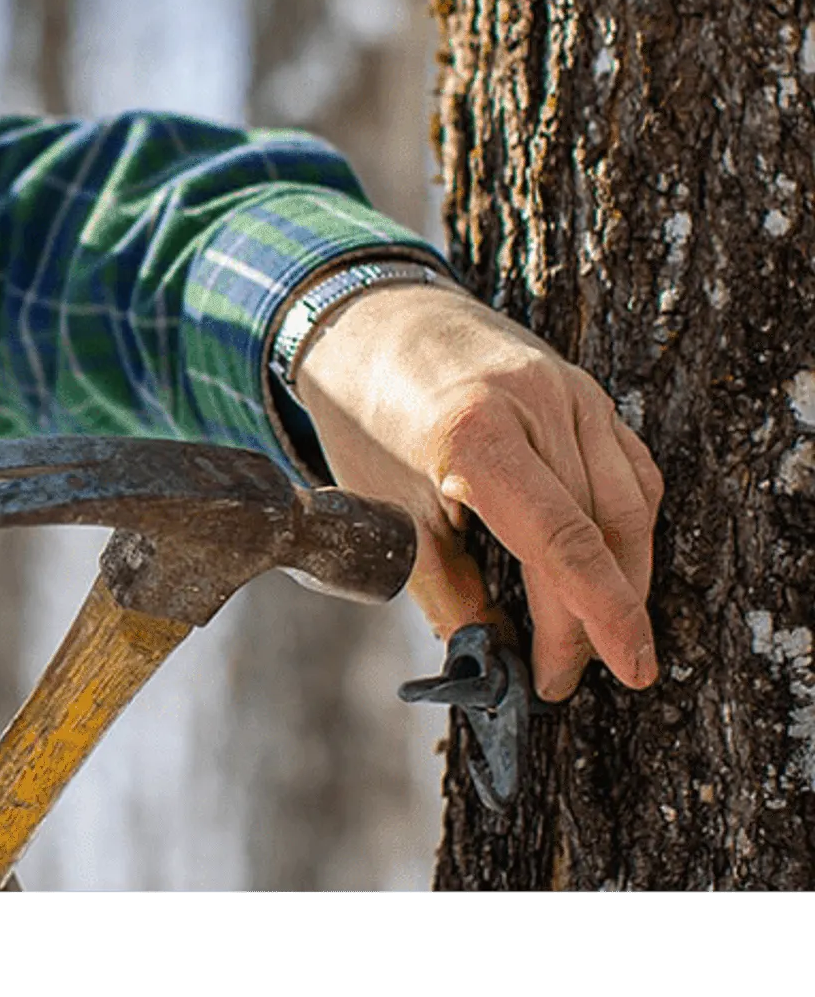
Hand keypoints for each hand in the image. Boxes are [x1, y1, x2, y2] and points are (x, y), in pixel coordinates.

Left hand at [290, 283, 661, 700]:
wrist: (370, 320)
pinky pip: (631, 470)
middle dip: (595, 616)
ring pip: (629, 505)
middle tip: (568, 673)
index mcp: (475, 435)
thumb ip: (444, 589)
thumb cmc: (366, 417)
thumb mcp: (387, 511)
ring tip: (593, 634)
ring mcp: (569, 391)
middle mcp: (536, 406)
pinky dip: (628, 525)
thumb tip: (493, 658)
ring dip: (623, 578)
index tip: (614, 677)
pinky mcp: (584, 388)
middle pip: (598, 533)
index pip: (563, 544)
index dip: (598, 621)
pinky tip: (611, 564)